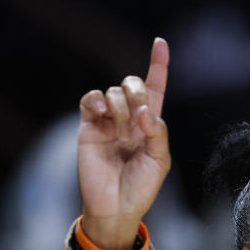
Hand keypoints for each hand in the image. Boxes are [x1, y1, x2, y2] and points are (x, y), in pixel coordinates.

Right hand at [77, 38, 169, 249]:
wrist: (115, 207)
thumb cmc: (141, 187)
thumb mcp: (160, 161)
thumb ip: (157, 133)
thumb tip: (145, 111)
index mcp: (150, 125)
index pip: (155, 90)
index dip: (158, 66)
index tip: (160, 42)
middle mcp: (129, 119)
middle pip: (133, 85)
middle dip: (137, 90)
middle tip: (138, 112)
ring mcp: (108, 122)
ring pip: (113, 91)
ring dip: (120, 103)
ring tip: (120, 126)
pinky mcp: (89, 127)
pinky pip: (90, 100)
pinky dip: (96, 99)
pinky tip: (102, 110)